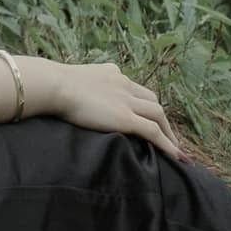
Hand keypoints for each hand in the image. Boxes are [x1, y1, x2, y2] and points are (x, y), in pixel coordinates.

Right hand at [48, 60, 190, 163]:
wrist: (55, 86)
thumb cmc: (54, 85)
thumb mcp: (72, 80)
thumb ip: (81, 87)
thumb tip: (72, 96)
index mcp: (111, 73)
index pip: (135, 89)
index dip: (143, 104)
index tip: (146, 117)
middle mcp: (124, 83)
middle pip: (151, 100)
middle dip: (161, 119)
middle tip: (167, 136)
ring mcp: (126, 100)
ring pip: (158, 115)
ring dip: (169, 133)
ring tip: (175, 150)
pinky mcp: (126, 118)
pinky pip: (154, 132)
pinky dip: (168, 145)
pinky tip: (176, 158)